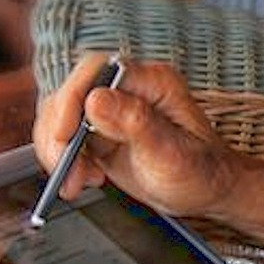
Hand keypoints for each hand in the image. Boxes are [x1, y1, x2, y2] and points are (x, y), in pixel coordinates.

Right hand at [34, 56, 233, 217]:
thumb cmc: (201, 171)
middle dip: (59, 135)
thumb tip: (95, 100)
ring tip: (77, 182)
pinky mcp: (98, 131)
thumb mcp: (172, 153)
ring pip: (59, 116)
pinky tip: (81, 179)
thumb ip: (136, 123)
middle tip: (66, 170)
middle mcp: (127, 89)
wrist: (206, 191)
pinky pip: (63, 137)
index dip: (72, 100)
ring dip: (57, 151)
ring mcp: (110, 109)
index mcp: (151, 82)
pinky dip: (62, 160)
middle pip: (70, 94)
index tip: (65, 136)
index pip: (95, 71)